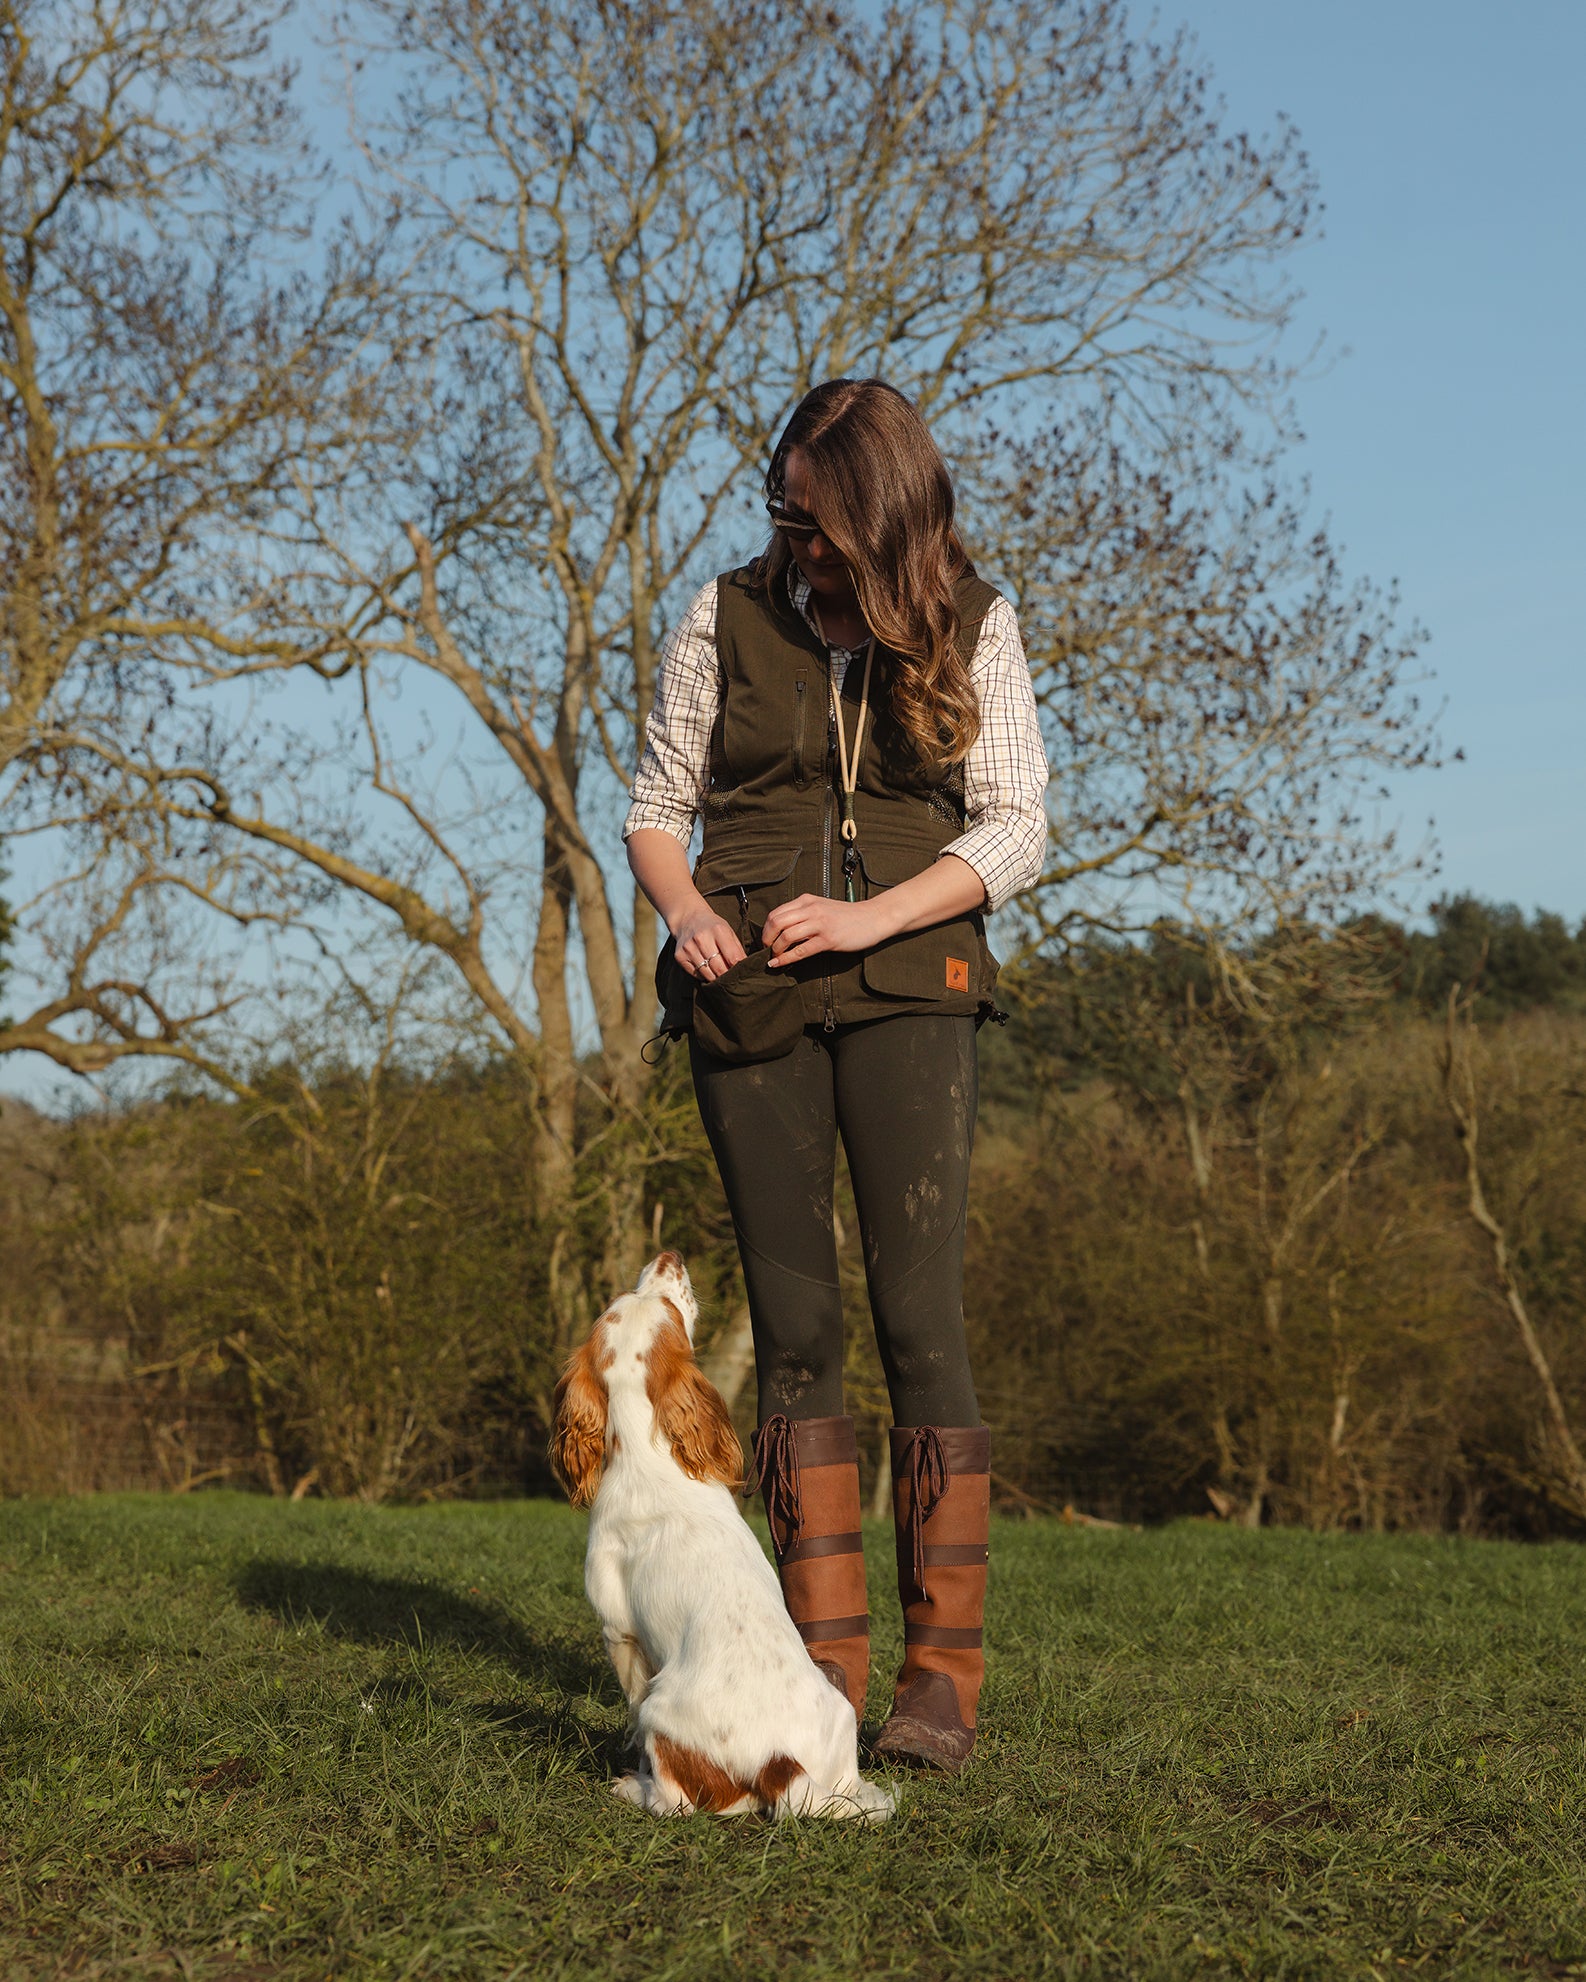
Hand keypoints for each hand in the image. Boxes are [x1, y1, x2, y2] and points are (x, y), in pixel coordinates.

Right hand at [672, 900, 746, 980]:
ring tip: (720, 975)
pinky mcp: (680, 956)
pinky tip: (707, 969)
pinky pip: (695, 974)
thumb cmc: (712, 927)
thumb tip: (746, 968)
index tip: (742, 974)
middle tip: (732, 980)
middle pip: (720, 968)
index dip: (739, 969)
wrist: (688, 919)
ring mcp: (689, 947)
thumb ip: (738, 950)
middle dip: (728, 977)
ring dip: (716, 978)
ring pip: (708, 974)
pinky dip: (703, 975)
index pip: (733, 958)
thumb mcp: (728, 932)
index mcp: (718, 930)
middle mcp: (702, 938)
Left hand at [762, 893, 890, 967]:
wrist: (874, 917)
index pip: (776, 912)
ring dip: (775, 949)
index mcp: (806, 901)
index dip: (766, 928)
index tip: (765, 939)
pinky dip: (786, 958)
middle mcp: (810, 909)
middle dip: (766, 938)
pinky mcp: (828, 939)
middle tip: (766, 949)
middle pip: (776, 922)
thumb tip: (783, 930)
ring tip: (775, 957)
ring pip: (786, 936)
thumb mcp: (822, 908)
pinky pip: (801, 950)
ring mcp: (819, 924)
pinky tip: (779, 963)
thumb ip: (804, 914)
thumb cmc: (848, 916)